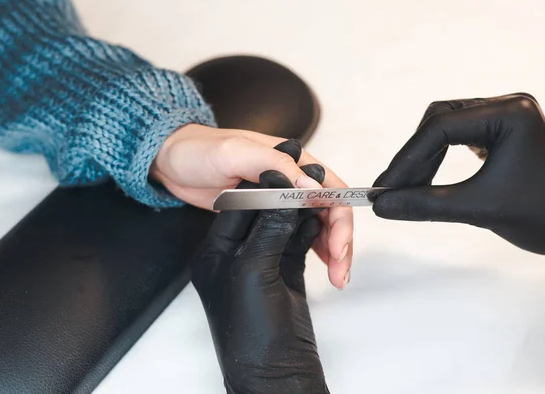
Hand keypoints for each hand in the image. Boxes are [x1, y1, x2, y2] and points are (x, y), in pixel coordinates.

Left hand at [152, 125, 351, 288]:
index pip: (330, 190)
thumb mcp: (236, 153)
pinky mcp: (269, 215)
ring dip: (332, 250)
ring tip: (336, 277)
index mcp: (294, 162)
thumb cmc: (201, 151)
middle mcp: (294, 180)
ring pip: (319, 225)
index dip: (339, 220)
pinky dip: (314, 249)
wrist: (173, 161)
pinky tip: (320, 267)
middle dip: (341, 242)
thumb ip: (275, 165)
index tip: (338, 248)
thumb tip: (313, 188)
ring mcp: (282, 200)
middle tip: (339, 273)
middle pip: (330, 211)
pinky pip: (300, 232)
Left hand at [192, 157, 329, 392]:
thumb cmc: (251, 334)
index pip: (242, 204)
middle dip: (296, 201)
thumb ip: (269, 228)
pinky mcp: (285, 271)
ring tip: (328, 209)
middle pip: (269, 211)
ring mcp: (263, 262)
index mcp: (216, 251)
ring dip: (312, 217)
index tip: (295, 171)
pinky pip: (301, 240)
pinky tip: (325, 227)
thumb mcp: (252, 272)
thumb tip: (287, 193)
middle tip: (320, 190)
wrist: (277, 375)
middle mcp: (238, 253)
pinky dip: (315, 232)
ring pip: (289, 224)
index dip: (269, 186)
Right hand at [372, 93, 544, 262]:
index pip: (440, 128)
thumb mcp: (476, 209)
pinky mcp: (503, 130)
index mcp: (510, 114)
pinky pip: (458, 135)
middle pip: (439, 120)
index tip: (384, 188)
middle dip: (414, 156)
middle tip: (392, 189)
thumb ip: (424, 205)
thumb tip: (380, 206)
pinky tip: (429, 178)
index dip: (406, 160)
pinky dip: (439, 156)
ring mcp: (506, 116)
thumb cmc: (540, 218)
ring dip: (424, 157)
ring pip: (445, 126)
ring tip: (407, 188)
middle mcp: (508, 105)